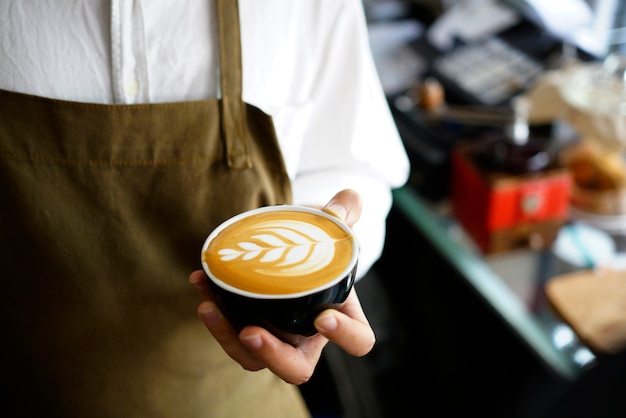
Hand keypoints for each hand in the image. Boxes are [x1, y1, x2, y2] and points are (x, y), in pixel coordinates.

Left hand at [188, 189, 375, 384]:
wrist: (290, 240)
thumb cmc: (318, 238)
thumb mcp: (333, 224)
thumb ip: (343, 211)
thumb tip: (345, 200)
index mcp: (341, 315)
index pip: (358, 340)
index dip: (344, 336)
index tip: (323, 317)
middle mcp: (308, 335)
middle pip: (296, 368)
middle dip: (272, 355)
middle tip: (250, 330)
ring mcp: (276, 335)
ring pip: (253, 358)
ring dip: (228, 338)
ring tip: (209, 307)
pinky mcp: (247, 324)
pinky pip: (229, 332)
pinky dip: (214, 312)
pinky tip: (199, 281)